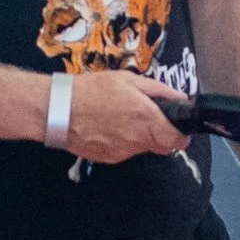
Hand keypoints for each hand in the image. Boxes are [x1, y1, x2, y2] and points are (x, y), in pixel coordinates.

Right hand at [61, 69, 195, 164]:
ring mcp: (123, 152)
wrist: (58, 110)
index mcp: (146, 118)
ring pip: (142, 148)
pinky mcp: (109, 158)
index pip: (177, 140)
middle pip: (162, 146)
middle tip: (150, 118)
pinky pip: (125, 151)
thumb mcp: (127, 80)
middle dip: (162, 134)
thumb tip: (179, 97)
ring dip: (140, 136)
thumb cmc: (92, 90)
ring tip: (122, 117)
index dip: (180, 133)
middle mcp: (137, 139)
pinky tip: (108, 127)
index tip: (177, 126)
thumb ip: (158, 90)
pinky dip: (123, 141)